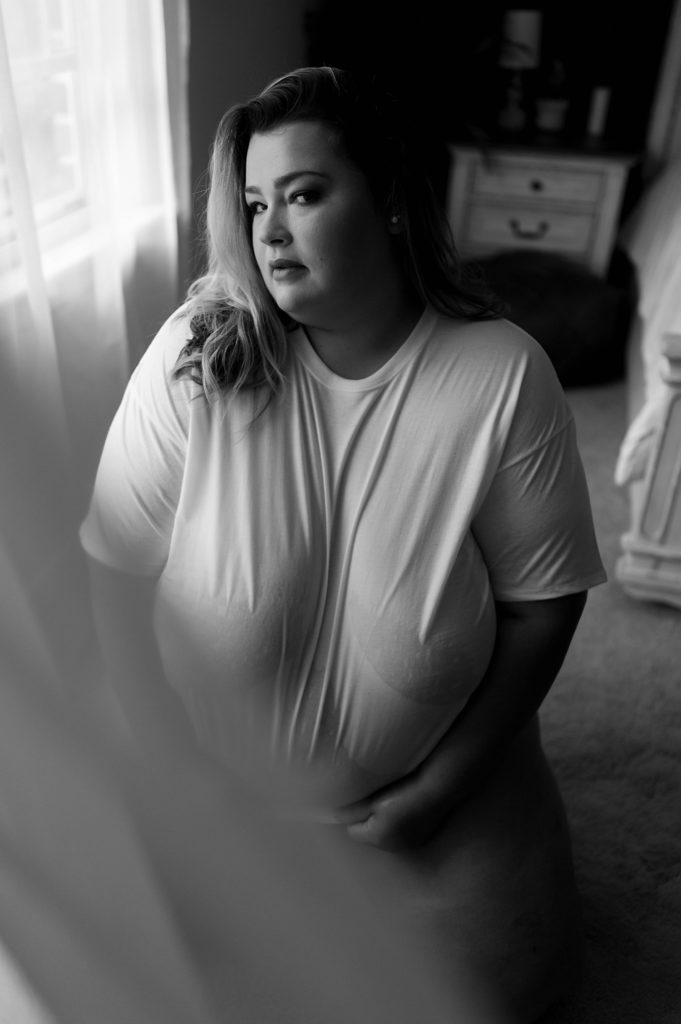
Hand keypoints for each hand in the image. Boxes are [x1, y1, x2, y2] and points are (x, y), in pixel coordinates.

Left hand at [332, 767, 452, 851]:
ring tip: (394, 804)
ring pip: (387, 836)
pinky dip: (402, 825)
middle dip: (370, 822)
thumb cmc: (403, 792)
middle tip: (378, 802)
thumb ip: (353, 810)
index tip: (362, 803)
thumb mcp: (374, 800)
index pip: (353, 831)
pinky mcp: (421, 839)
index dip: (355, 816)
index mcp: (376, 838)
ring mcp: (408, 845)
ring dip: (386, 824)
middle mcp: (391, 847)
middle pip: (370, 836)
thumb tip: (334, 815)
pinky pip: (402, 834)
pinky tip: (407, 810)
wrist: (436, 791)